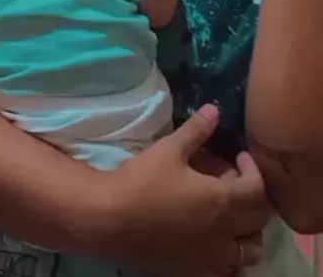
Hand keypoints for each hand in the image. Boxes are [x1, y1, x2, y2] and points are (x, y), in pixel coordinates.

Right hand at [98, 106, 268, 275]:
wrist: (110, 219)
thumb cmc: (143, 180)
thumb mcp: (170, 149)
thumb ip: (196, 130)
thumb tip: (214, 109)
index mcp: (222, 200)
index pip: (258, 189)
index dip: (254, 170)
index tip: (240, 158)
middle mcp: (224, 233)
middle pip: (259, 221)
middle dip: (254, 200)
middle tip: (234, 183)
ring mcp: (210, 257)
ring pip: (248, 253)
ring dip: (246, 234)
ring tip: (230, 218)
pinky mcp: (193, 271)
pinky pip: (225, 271)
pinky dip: (228, 259)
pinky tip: (212, 244)